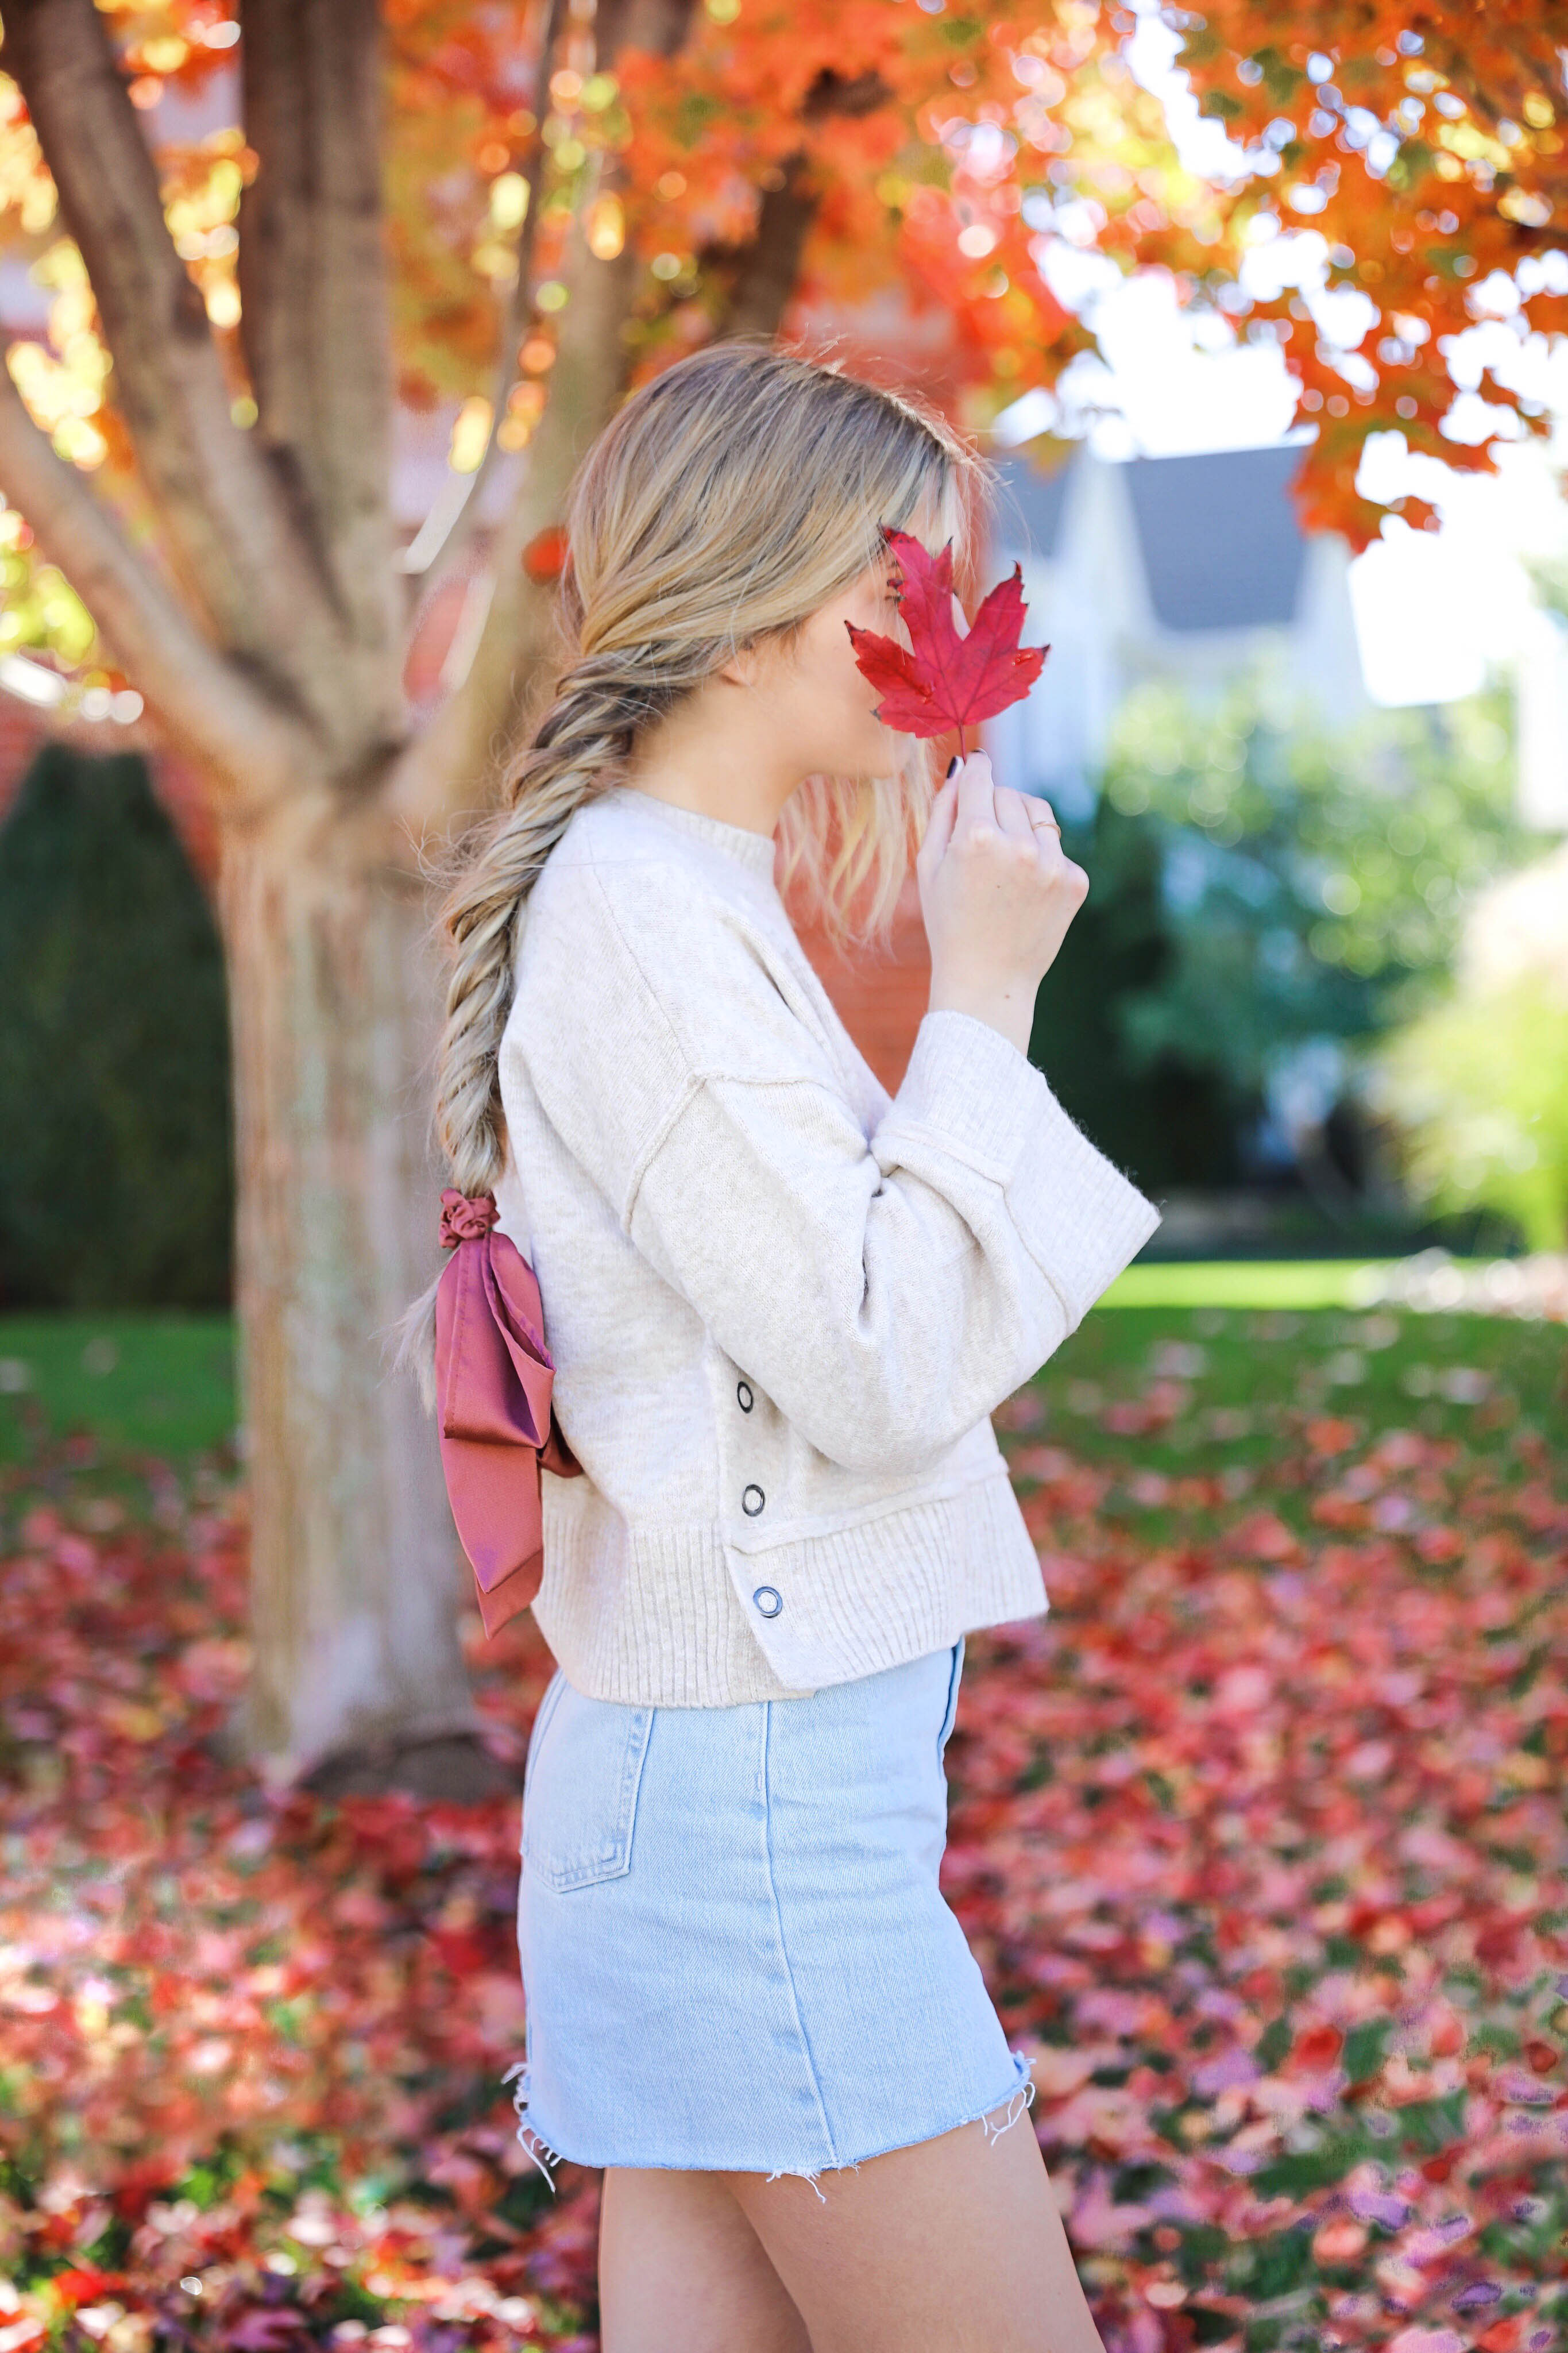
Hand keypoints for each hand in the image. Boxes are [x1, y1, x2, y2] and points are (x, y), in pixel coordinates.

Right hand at [916, 751, 1088, 1055]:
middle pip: (1008, 792)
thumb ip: (941, 809)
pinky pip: (1056, 846)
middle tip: (980, 843)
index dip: (976, 769)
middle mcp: (1017, 845)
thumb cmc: (948, 923)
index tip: (976, 767)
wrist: (987, 980)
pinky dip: (1040, 858)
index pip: (981, 775)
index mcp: (975, 837)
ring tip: (1003, 864)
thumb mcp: (929, 865)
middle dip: (993, 806)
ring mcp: (1051, 863)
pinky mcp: (1074, 881)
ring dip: (1020, 825)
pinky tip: (1023, 889)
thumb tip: (962, 766)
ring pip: (1037, 812)